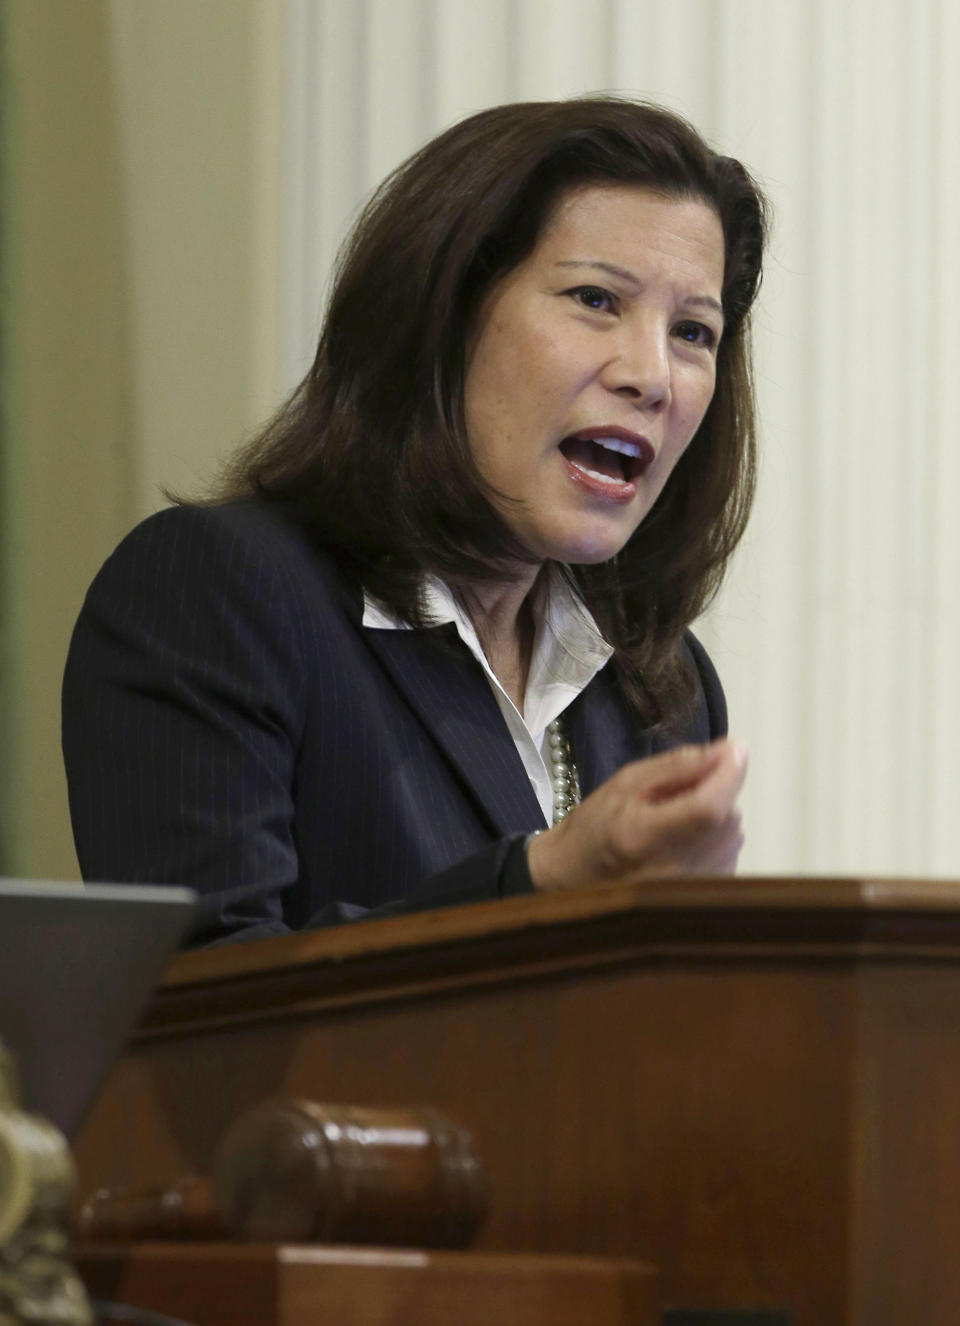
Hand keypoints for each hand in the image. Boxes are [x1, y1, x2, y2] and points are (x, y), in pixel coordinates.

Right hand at [527, 739, 747, 890]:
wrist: (579, 880)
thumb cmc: (597, 827)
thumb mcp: (626, 782)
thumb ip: (678, 765)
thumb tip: (731, 751)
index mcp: (645, 838)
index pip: (707, 807)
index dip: (728, 775)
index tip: (734, 748)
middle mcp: (675, 870)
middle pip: (725, 815)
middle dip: (716, 791)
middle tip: (681, 790)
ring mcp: (694, 888)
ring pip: (732, 831)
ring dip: (715, 815)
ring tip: (676, 820)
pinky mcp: (708, 895)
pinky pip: (728, 849)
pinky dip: (714, 836)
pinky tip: (683, 841)